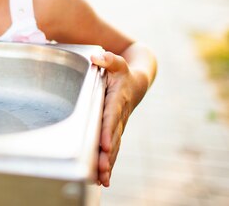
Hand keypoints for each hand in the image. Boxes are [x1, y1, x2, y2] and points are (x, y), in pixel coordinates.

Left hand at [90, 51, 134, 186]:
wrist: (138, 81)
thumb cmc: (122, 72)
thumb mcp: (116, 63)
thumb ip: (107, 60)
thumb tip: (97, 57)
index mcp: (117, 100)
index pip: (111, 116)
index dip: (107, 130)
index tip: (104, 144)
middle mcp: (119, 116)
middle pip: (113, 137)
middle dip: (107, 154)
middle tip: (101, 169)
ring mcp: (119, 125)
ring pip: (114, 147)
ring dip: (108, 163)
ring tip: (102, 179)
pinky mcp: (117, 131)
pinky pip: (114, 149)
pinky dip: (109, 163)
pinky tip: (102, 179)